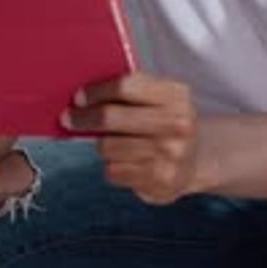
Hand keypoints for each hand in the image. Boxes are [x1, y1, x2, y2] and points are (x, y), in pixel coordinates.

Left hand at [61, 71, 213, 203]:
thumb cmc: (166, 120)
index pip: (125, 86)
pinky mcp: (161, 181)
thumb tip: (84, 94)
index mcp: (176, 94)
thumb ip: (131, 90)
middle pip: (111, 117)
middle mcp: (177, 123)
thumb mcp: (160, 97)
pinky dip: (112, 166)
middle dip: (84, 118)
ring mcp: (170, 154)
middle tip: (69, 118)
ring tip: (108, 142)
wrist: (198, 158)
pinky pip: (114, 171)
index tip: (79, 96)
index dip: (97, 91)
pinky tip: (123, 161)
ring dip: (101, 144)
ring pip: (108, 146)